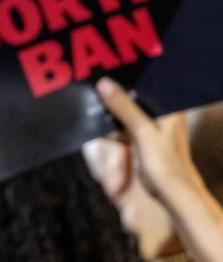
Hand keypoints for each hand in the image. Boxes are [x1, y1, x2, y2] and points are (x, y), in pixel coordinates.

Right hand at [96, 78, 202, 202]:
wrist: (171, 193)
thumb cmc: (164, 161)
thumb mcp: (142, 130)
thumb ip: (123, 107)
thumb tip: (103, 83)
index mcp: (168, 108)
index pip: (146, 84)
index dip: (127, 76)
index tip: (105, 67)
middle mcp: (160, 115)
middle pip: (134, 97)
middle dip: (114, 92)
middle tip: (92, 81)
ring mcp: (150, 128)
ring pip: (126, 112)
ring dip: (110, 109)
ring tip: (90, 97)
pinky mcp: (140, 140)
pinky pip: (122, 127)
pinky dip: (109, 125)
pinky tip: (94, 121)